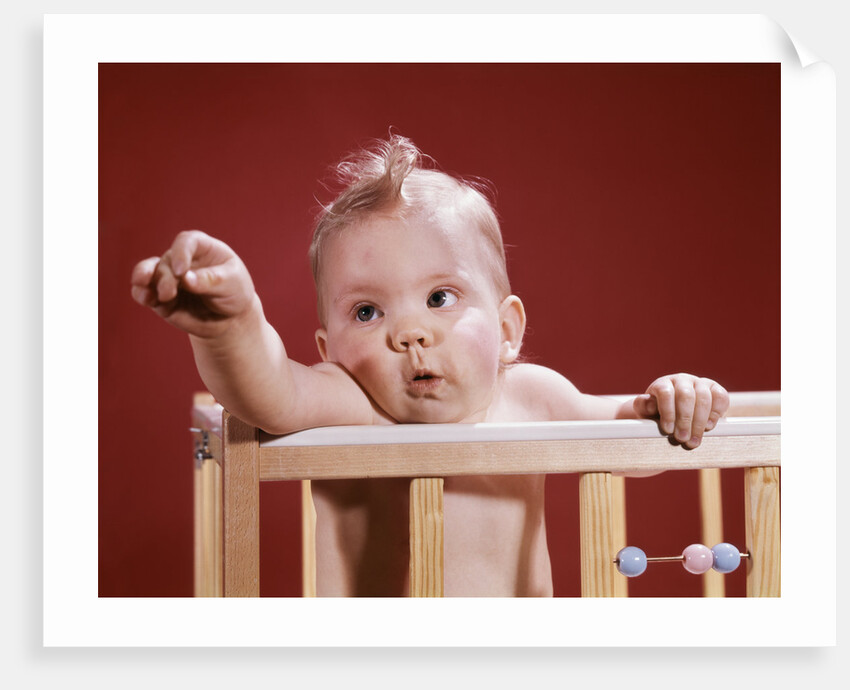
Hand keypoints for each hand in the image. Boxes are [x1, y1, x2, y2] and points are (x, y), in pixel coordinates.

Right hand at [130, 230, 256, 337]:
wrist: (231, 318)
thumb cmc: (235, 293)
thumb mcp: (232, 284)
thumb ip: (210, 281)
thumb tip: (185, 279)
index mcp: (202, 247)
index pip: (186, 241)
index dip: (180, 253)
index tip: (181, 271)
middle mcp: (181, 259)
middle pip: (166, 262)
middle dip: (165, 278)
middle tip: (169, 293)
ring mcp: (168, 277)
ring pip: (148, 273)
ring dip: (144, 281)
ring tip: (147, 295)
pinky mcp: (160, 296)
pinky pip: (143, 291)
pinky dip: (141, 294)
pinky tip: (144, 299)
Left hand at [632, 373, 728, 448]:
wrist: (674, 415)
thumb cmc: (657, 414)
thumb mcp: (645, 412)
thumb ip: (643, 406)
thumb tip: (649, 402)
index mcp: (664, 383)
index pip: (665, 392)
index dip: (667, 412)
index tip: (667, 430)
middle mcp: (682, 380)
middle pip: (686, 396)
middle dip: (685, 420)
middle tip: (682, 439)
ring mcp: (700, 383)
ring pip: (704, 397)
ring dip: (700, 421)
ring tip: (694, 440)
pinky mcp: (715, 390)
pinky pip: (721, 396)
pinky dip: (717, 412)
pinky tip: (709, 427)